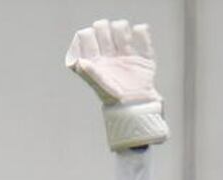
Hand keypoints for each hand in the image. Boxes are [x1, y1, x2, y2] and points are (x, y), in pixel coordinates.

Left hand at [65, 19, 168, 150]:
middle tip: (108, 40)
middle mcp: (110, 56)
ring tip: (124, 40)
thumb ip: (89, 74)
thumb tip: (79, 62)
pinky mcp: (143, 58)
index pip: (87, 38)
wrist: (137, 110)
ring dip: (121, 28)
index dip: (87, 35)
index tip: (89, 39)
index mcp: (97, 62)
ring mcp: (126, 56)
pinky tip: (138, 34)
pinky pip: (143, 37)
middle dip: (103, 29)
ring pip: (121, 29)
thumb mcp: (100, 87)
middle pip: (102, 29)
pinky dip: (142, 32)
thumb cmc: (115, 102)